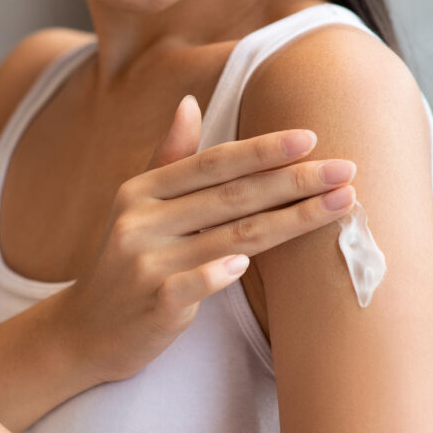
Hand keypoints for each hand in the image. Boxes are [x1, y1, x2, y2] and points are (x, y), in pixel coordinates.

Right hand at [61, 94, 356, 382]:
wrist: (86, 331)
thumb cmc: (127, 264)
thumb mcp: (137, 208)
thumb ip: (169, 159)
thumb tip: (189, 101)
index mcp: (140, 191)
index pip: (211, 164)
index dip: (262, 150)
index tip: (311, 138)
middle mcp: (140, 221)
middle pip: (231, 197)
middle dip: (294, 181)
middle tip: (346, 169)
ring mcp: (145, 264)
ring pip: (230, 237)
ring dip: (290, 220)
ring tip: (339, 205)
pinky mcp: (153, 304)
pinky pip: (193, 285)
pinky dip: (219, 273)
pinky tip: (247, 264)